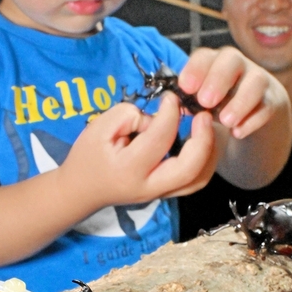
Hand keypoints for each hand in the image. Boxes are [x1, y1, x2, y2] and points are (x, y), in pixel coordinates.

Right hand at [60, 93, 217, 207]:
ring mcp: (160, 195)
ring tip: (208, 127)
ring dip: (210, 152)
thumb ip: (129, 116)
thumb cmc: (88, 156)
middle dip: (203, 139)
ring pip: (198, 180)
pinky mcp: (166, 195)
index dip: (170, 112)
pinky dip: (206, 161)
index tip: (171, 97)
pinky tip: (204, 142)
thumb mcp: (99, 127)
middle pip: (189, 169)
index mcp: (129, 169)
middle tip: (203, 115)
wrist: (81, 190)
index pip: (159, 138)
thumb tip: (158, 117)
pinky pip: (195, 181)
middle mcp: (148, 187)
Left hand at [177, 46, 287, 138]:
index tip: (185, 87)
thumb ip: (188, 101)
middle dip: (217, 80)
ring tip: (225, 121)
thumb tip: (171, 106)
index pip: (204, 56)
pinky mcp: (273, 100)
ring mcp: (257, 80)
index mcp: (213, 62)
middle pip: (231, 60)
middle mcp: (237, 65)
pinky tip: (238, 133)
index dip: (195, 69)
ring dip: (240, 101)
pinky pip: (268, 106)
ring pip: (255, 82)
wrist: (250, 116)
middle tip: (205, 102)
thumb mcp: (199, 102)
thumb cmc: (217, 105)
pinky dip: (254, 120)